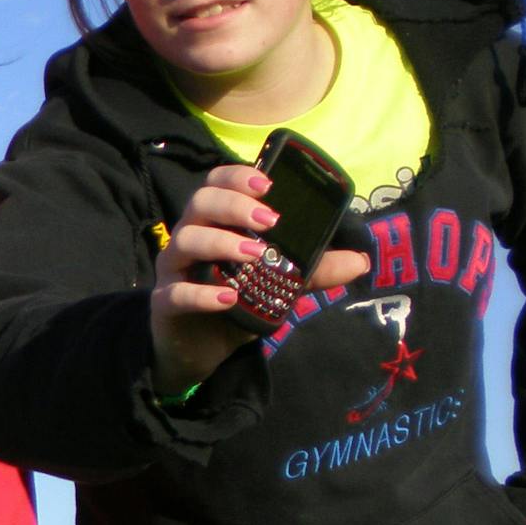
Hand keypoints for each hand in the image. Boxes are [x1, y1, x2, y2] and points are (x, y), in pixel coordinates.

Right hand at [150, 163, 369, 393]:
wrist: (197, 347)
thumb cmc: (234, 302)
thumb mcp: (278, 283)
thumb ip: (313, 270)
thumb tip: (361, 260)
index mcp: (214, 224)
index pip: (215, 184)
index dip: (236, 176)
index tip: (268, 184)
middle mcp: (189, 239)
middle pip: (199, 203)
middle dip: (234, 205)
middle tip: (269, 220)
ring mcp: (174, 271)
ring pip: (184, 241)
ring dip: (220, 242)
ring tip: (255, 255)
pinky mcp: (164, 304)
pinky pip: (176, 293)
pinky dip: (201, 293)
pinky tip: (228, 297)